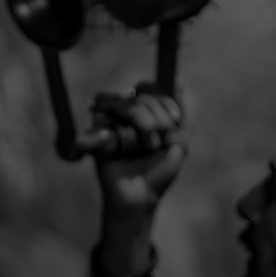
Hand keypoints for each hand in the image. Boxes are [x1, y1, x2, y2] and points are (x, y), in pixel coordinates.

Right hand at [91, 87, 186, 215]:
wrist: (139, 196)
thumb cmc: (160, 173)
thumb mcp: (179, 144)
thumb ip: (179, 114)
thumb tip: (179, 80)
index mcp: (147, 110)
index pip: (151, 88)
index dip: (163, 105)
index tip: (170, 124)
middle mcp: (128, 112)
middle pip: (142, 100)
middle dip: (153, 127)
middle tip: (150, 149)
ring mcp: (111, 121)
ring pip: (128, 111)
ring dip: (137, 139)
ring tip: (134, 155)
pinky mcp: (96, 133)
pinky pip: (108, 126)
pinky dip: (118, 142)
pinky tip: (117, 154)